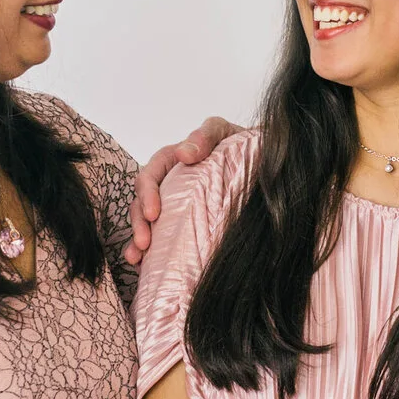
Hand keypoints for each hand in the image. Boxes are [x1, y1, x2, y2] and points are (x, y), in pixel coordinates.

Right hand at [126, 117, 240, 262]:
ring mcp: (172, 203)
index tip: (154, 214)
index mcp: (172, 160)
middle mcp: (167, 182)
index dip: (147, 194)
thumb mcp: (224, 133)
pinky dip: (148, 250)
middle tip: (144, 243)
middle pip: (142, 202)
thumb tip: (184, 154)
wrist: (262, 162)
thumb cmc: (239, 146)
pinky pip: (159, 236)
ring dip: (138, 239)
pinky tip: (143, 265)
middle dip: (139, 223)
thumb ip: (205, 136)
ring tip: (137, 258)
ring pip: (146, 221)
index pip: (151, 175)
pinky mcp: (179, 221)